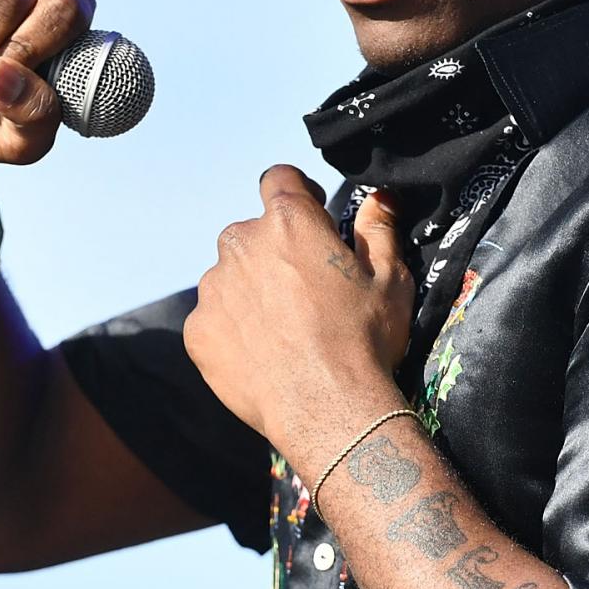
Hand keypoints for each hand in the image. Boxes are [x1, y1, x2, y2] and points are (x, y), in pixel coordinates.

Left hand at [184, 167, 415, 448]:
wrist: (328, 409)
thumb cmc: (364, 340)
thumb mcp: (390, 278)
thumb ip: (379, 229)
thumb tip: (378, 198)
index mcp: (289, 222)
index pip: (279, 179)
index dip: (298, 193)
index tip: (312, 217)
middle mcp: (241, 244)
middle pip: (253, 232)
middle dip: (275, 251)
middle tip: (306, 291)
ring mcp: (213, 289)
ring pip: (230, 275)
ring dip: (251, 290)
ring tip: (284, 330)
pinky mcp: (198, 330)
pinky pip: (213, 317)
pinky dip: (233, 328)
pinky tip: (263, 354)